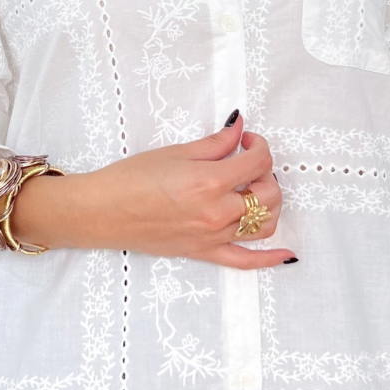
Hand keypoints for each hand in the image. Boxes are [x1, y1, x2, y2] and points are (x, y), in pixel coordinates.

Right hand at [10, 111, 296, 267]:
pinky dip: (270, 259)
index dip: (259, 146)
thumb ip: (215, 143)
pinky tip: (287, 255)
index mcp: (211, 182)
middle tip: (247, 163)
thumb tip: (239, 129)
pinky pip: (245, 261)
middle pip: (268, 194)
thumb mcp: (175, 152)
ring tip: (254, 191)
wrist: (102, 211)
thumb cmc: (131, 178)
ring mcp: (213, 236)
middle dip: (266, 174)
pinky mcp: (203, 252)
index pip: (257, 163)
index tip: (246, 140)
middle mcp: (218, 212)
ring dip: (269, 204)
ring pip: (264, 224)